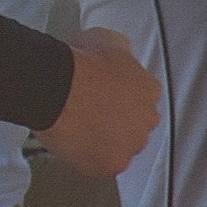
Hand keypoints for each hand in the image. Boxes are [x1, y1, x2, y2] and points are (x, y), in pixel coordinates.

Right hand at [34, 28, 161, 176]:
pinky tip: (75, 145)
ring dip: (105, 142)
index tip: (102, 100)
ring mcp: (131, 144)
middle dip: (116, 123)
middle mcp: (148, 119)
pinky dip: (89, 159)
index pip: (141, 101)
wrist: (56, 87)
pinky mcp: (111, 165)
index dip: (119, 101)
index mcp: (150, 91)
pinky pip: (102, 166)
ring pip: (120, 147)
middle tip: (90, 117)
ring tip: (79, 132)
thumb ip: (122, 53)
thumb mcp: (109, 41)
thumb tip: (119, 56)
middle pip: (135, 126)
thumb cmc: (80, 62)